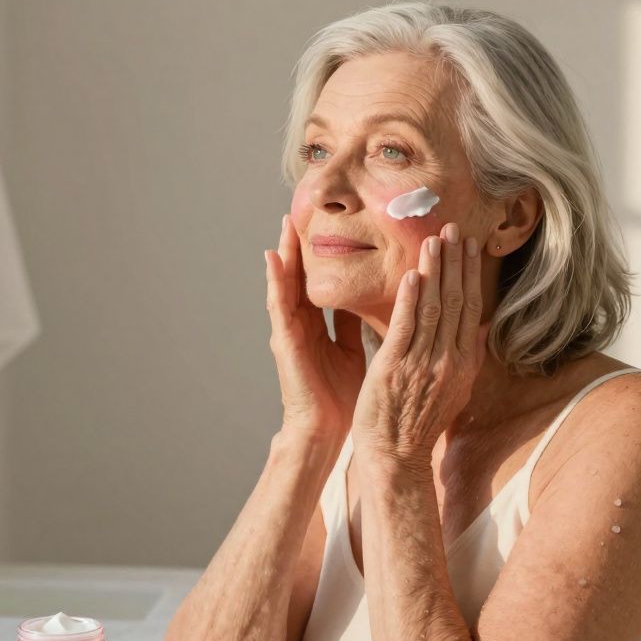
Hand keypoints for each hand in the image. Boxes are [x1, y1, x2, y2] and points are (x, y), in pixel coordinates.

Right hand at [264, 214, 366, 439]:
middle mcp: (300, 325)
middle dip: (300, 246)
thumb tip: (367, 300)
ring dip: (285, 254)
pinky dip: (275, 280)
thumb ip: (352, 325)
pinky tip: (273, 258)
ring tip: (285, 224)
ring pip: (286, 284)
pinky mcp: (284, 341)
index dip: (322, 256)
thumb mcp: (352, 351)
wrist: (326, 430)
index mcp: (318, 327)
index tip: (328, 226)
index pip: (320, 283)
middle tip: (301, 211)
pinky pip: (278, 305)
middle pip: (300, 277)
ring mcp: (288, 331)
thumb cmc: (341, 396)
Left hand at [350, 224, 490, 472]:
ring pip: (432, 309)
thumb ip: (467, 356)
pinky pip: (404, 329)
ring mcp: (422, 365)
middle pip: (455, 302)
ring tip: (433, 240)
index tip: (469, 246)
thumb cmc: (419, 424)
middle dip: (455, 262)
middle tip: (453, 227)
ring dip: (433, 272)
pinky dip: (408, 301)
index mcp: (462, 364)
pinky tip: (410, 276)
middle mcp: (447, 361)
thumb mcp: (454, 390)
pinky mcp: (394, 369)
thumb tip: (482, 328)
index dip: (470, 275)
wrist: (396, 458)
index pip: (470, 309)